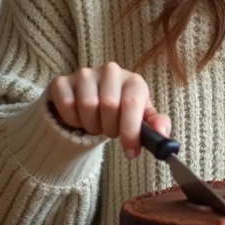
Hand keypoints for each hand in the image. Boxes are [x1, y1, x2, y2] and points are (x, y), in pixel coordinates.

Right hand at [47, 62, 170, 159]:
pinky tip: (79, 118)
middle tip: (110, 130)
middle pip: (108, 106)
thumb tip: (162, 134)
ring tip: (96, 123)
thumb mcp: (141, 118)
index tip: (130, 152)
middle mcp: (111, 71)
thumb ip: (155, 126)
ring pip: (86, 106)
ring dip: (91, 125)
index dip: (130, 132)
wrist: (92, 102)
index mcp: (133, 80)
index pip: (132, 103)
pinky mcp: (62, 81)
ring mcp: (85, 74)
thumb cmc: (121, 111)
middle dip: (110, 129)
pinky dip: (72, 120)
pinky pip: (66, 105)